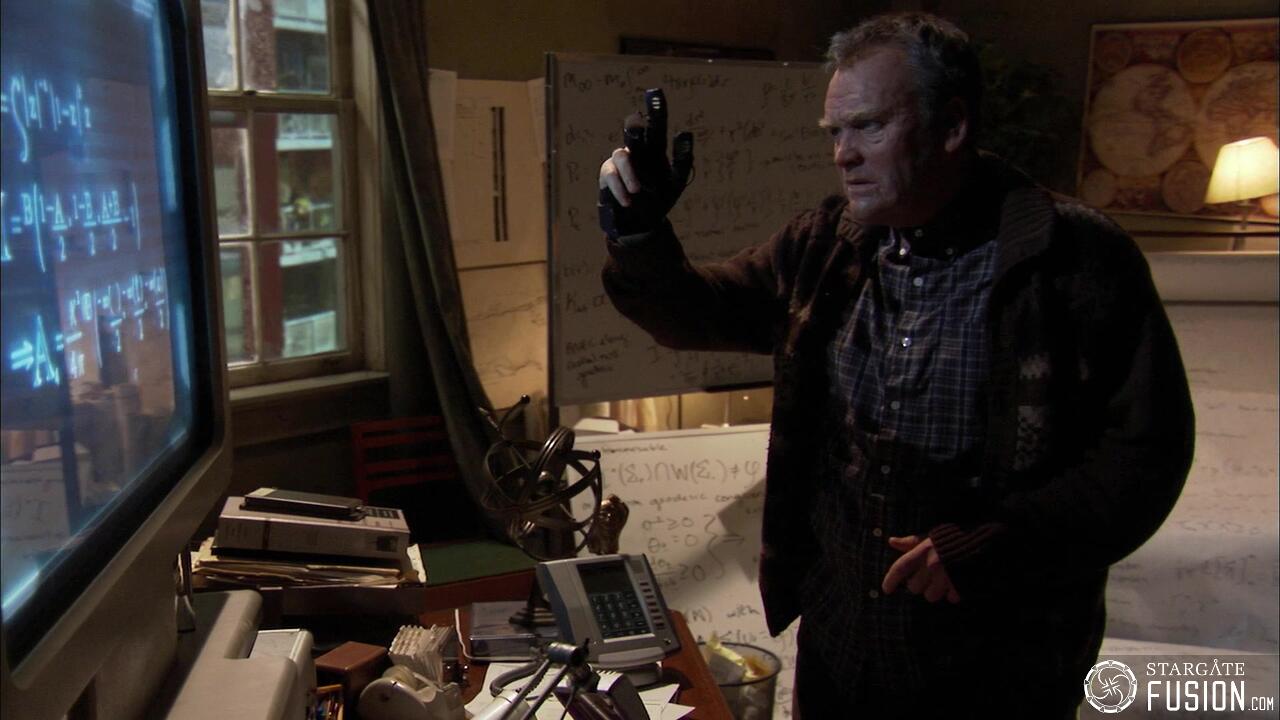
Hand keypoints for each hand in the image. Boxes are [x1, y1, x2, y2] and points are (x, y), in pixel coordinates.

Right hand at [598, 88, 693, 240]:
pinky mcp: (608, 176)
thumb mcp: (676, 182)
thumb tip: (685, 132)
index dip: (655, 108)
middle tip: (636, 124)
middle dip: (634, 126)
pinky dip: (620, 188)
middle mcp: (637, 151)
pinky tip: (628, 200)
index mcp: (655, 150)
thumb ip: (683, 160)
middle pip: (634, 131)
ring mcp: (620, 162)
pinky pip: (611, 176)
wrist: (641, 224)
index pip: (656, 125)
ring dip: (629, 173)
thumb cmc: (660, 199)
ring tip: (637, 191)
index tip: (655, 91)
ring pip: (621, 156)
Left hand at [881, 535, 960, 603]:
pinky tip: (957, 583)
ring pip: (930, 596)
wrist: (986, 542)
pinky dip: (952, 593)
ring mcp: (947, 578)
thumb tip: (891, 541)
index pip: (900, 568)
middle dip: (919, 584)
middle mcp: (932, 565)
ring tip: (945, 579)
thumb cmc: (955, 538)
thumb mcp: (932, 536)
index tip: (886, 589)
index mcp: (924, 551)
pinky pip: (949, 598)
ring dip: (935, 590)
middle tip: (929, 575)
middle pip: (914, 587)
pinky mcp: (960, 587)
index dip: (890, 579)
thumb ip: (912, 542)